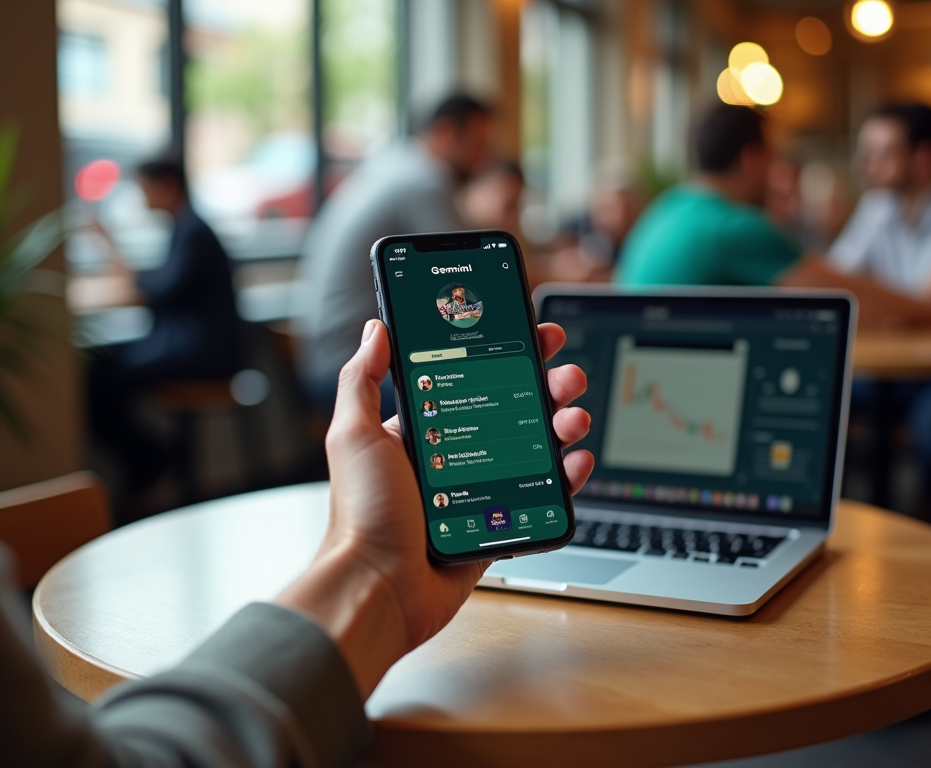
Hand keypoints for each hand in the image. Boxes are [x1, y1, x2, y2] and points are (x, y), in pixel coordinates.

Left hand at [277, 320, 592, 699]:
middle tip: (566, 376)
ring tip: (574, 417)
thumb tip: (376, 329)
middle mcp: (457, 452)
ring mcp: (482, 487)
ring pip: (535, 446)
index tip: (534, 336)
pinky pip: (542, 492)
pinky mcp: (501, 522)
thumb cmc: (362, 515)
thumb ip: (364, 379)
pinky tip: (576, 462)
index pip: (473, 377)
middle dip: (548, 385)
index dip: (507, 354)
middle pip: (515, 407)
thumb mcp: (355, 435)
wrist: (379, 588)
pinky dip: (566, 476)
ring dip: (563, 424)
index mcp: (424, 428)